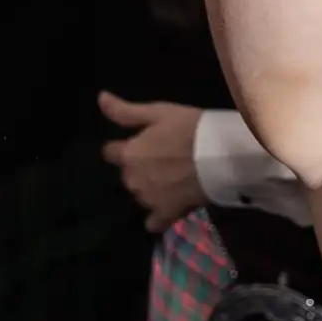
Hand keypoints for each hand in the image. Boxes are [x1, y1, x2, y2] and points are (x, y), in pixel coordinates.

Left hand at [99, 92, 206, 231]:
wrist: (220, 155)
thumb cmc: (190, 128)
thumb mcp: (159, 112)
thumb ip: (126, 111)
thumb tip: (100, 98)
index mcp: (128, 154)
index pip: (110, 152)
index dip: (125, 146)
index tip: (143, 143)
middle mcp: (132, 179)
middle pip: (128, 174)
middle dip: (140, 168)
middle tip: (165, 158)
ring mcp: (148, 199)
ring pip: (141, 194)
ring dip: (151, 188)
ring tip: (174, 178)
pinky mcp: (166, 214)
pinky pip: (154, 222)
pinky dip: (158, 216)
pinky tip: (170, 206)